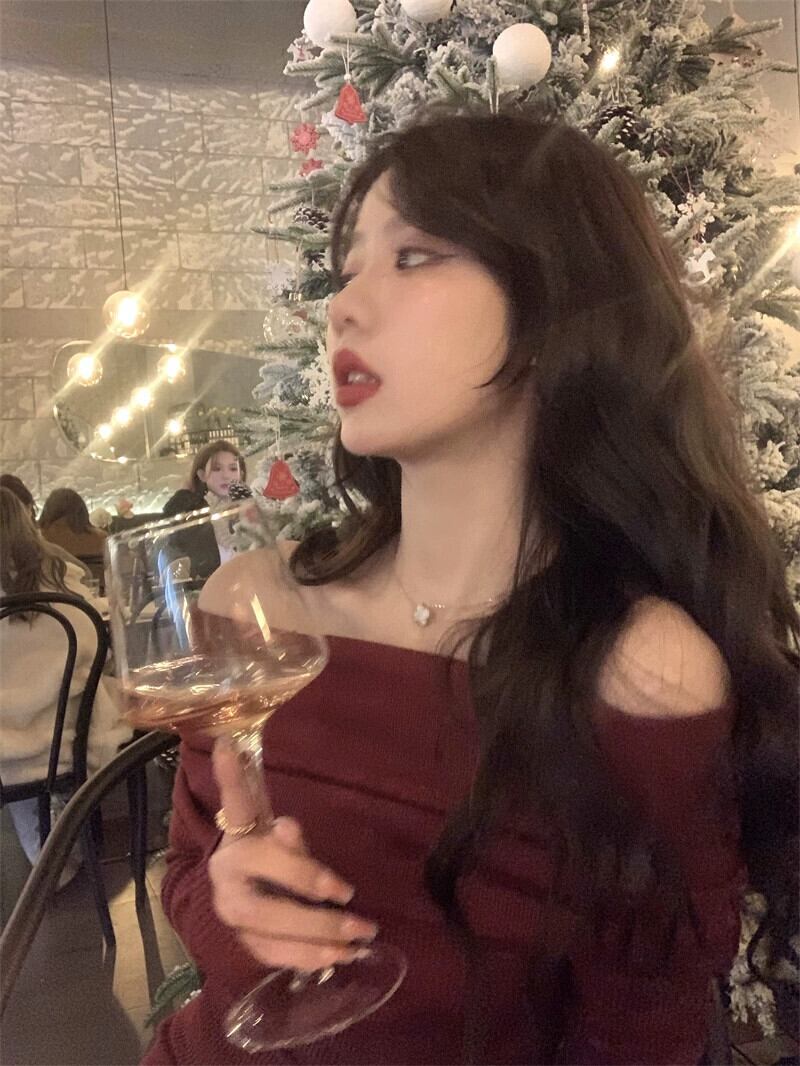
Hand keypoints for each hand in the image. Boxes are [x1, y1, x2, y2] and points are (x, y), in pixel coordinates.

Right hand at [209, 739, 378, 970]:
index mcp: (234, 836)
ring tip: (361, 933)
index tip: (232, 746)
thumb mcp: (269, 823)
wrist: (237, 889)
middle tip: (348, 891)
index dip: (235, 780)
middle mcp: (226, 875)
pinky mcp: (245, 943)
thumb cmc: (264, 848)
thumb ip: (279, 822)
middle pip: (260, 875)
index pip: (237, 807)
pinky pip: (277, 955)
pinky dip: (311, 957)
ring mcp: (232, 914)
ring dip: (319, 932)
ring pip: (271, 926)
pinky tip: (344, 956)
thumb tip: (278, 815)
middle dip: (305, 885)